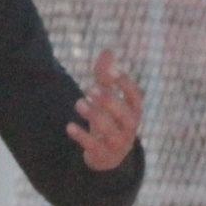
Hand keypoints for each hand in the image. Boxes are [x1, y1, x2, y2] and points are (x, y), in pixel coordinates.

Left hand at [67, 48, 141, 171]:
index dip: (127, 85)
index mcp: (133, 111)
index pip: (136, 98)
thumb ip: (106, 76)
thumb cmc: (110, 118)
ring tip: (79, 103)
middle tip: (91, 89)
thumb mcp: (108, 98)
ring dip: (94, 115)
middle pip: (125, 115)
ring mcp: (118, 142)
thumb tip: (108, 50)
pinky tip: (69, 126)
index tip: (113, 73)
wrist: (108, 155)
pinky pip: (94, 146)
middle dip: (109, 101)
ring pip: (110, 130)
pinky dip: (82, 136)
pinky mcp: (103, 154)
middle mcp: (129, 127)